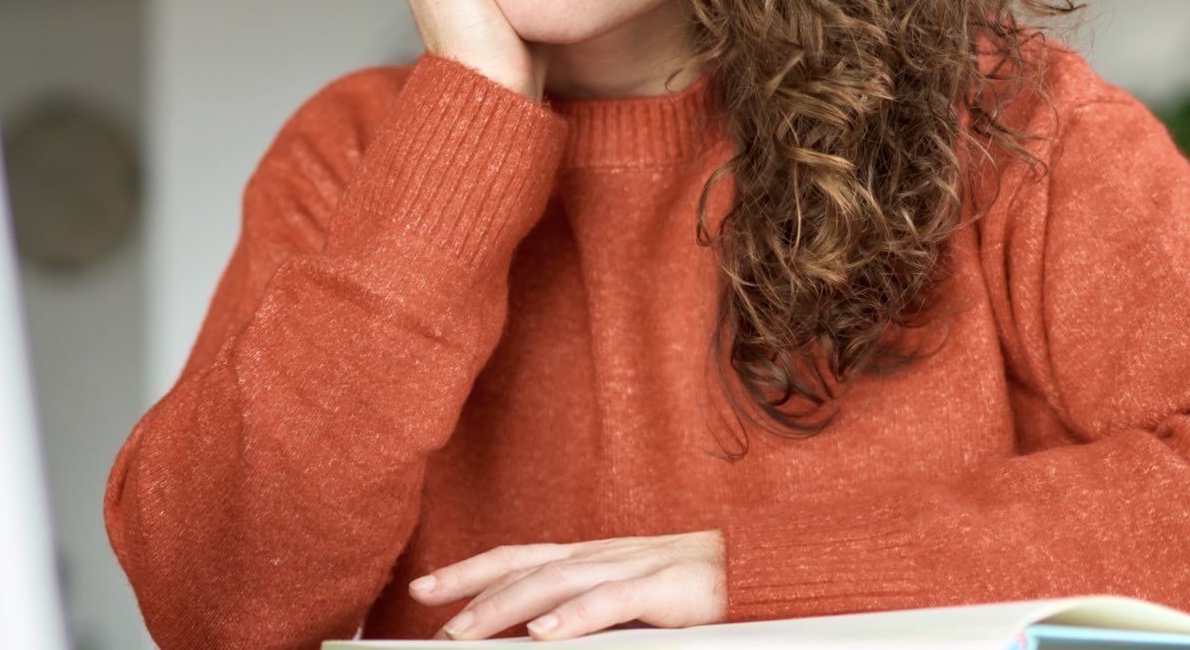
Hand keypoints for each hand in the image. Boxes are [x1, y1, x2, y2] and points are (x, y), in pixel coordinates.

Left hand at [409, 530, 726, 640]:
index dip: (468, 570)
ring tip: (464, 632)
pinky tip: (542, 634)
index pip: (518, 557)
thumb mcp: (633, 598)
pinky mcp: (667, 587)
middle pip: (523, 566)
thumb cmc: (700, 588)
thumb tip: (537, 634)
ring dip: (503, 608)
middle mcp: (604, 554)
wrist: (768, 566)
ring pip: (554, 582)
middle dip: (469, 591)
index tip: (421, 588)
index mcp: (593, 556)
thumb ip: (589, 609)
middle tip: (428, 618)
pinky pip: (612, 601)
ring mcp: (634, 566)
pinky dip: (573, 616)